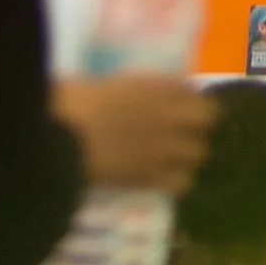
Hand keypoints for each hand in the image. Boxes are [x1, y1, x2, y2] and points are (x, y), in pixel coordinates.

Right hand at [57, 74, 215, 193]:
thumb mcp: (95, 83)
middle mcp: (167, 114)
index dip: (187, 98)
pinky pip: (181, 182)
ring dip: (188, 154)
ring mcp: (164, 147)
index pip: (190, 89)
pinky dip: (176, 181)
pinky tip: (162, 179)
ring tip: (173, 158)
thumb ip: (121, 89)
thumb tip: (125, 94)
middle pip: (207, 119)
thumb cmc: (65, 102)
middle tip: (180, 131)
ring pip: (198, 152)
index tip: (179, 104)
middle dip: (196, 125)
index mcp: (152, 85)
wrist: (58, 138)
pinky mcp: (153, 177)